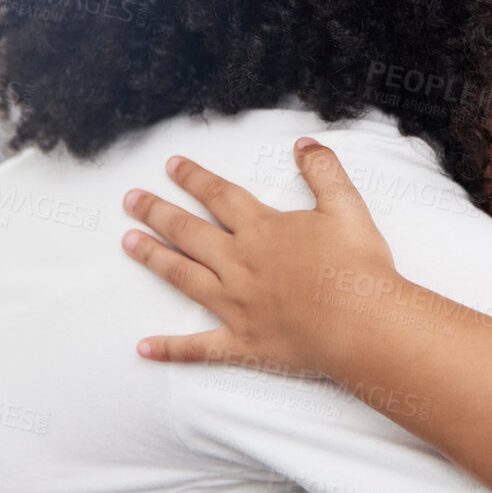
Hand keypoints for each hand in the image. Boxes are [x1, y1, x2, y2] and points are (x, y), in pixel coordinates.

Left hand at [119, 137, 395, 372]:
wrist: (363, 325)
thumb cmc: (358, 268)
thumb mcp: (347, 207)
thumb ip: (324, 170)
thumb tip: (304, 143)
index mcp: (262, 229)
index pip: (219, 196)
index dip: (194, 178)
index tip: (171, 166)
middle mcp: (240, 263)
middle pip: (189, 231)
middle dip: (157, 212)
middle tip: (130, 200)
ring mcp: (236, 305)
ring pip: (183, 277)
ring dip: (153, 258)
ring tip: (128, 243)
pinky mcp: (242, 343)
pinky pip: (198, 348)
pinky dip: (169, 348)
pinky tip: (142, 347)